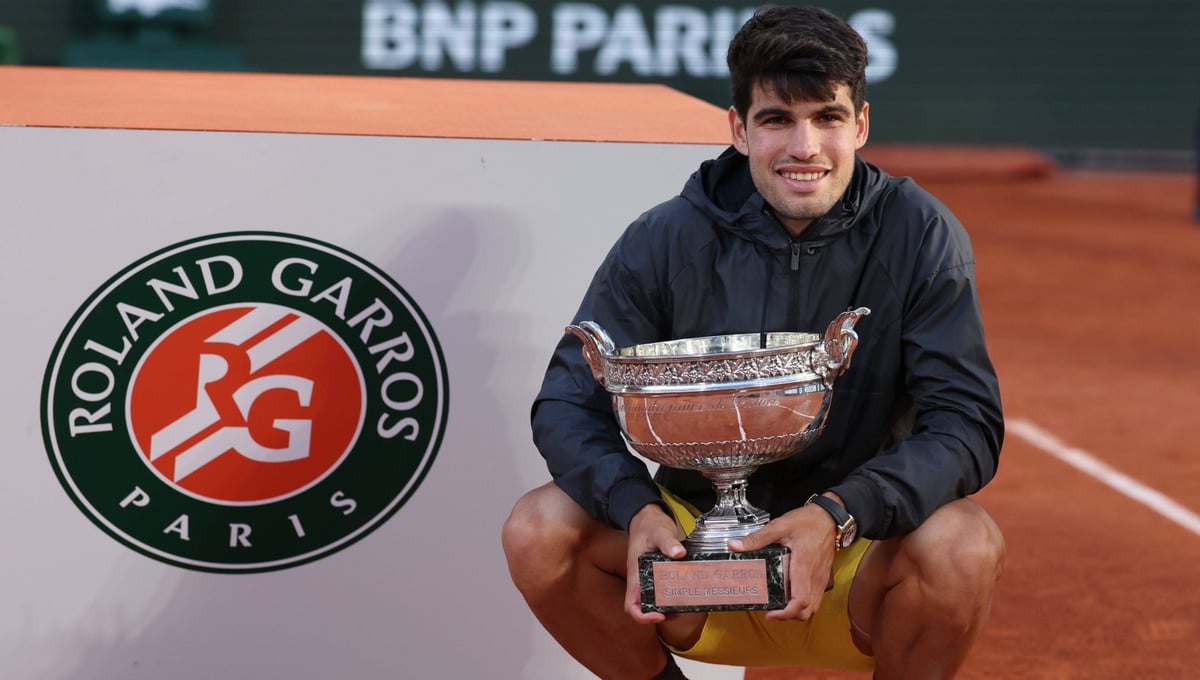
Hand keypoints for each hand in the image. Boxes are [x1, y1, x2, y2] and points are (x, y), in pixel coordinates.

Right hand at [624, 503, 685, 623]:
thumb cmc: (649, 526)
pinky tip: (687, 592)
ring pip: (656, 603)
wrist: (647, 518)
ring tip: (686, 604)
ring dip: (669, 608)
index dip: (642, 617)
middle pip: (645, 609)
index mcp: (635, 575)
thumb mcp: (658, 532)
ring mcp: (650, 579)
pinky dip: (674, 596)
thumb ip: (667, 542)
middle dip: (662, 615)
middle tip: (679, 610)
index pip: (631, 606)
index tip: (659, 616)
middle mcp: (641, 581)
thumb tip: (679, 553)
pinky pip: (664, 592)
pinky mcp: (659, 576)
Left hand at [728, 500, 838, 620]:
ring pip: (813, 606)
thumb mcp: (780, 526)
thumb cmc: (808, 521)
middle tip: (771, 610)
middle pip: (807, 610)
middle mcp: (815, 577)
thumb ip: (757, 538)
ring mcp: (821, 579)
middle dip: (789, 616)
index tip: (770, 613)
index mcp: (804, 566)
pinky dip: (804, 603)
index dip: (785, 613)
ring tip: (780, 604)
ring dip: (797, 611)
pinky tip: (790, 593)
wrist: (830, 517)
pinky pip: (816, 598)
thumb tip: (735, 546)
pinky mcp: (823, 577)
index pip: (800, 600)